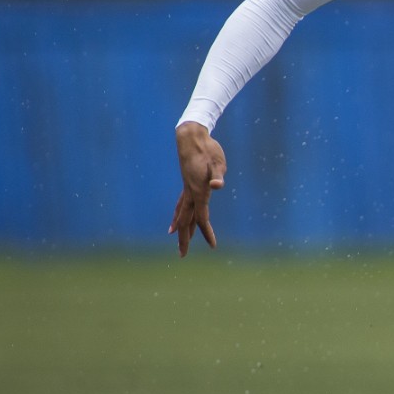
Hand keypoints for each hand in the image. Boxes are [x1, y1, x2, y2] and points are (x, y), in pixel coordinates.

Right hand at [169, 122, 226, 256]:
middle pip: (186, 220)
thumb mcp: (218, 163)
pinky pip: (182, 204)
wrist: (192, 138)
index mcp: (198, 191)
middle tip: (182, 255)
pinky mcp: (188, 184)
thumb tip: (217, 185)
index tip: (213, 246)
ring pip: (182, 213)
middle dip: (185, 238)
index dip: (207, 232)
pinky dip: (178, 213)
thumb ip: (217, 176)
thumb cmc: (208, 150)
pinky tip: (176, 218)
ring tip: (177, 239)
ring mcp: (187, 189)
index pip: (202, 217)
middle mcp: (190, 193)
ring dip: (181, 227)